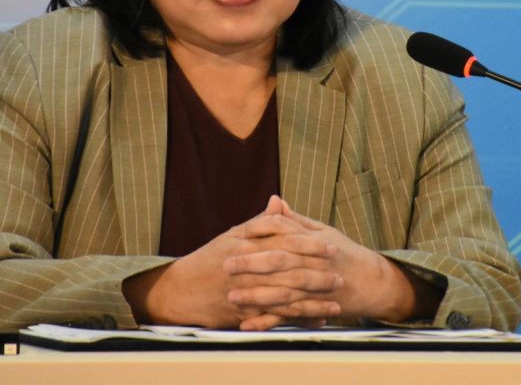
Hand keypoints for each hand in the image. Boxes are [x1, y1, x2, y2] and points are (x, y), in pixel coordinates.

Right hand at [124, 196, 342, 328]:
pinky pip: (275, 318)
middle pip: (286, 269)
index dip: (308, 243)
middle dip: (315, 273)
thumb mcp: (232, 235)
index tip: (330, 245)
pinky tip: (315, 318)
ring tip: (334, 299)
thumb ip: (260, 222)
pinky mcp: (244, 313)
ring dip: (311, 299)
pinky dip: (297, 319)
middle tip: (339, 274)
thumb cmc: (209, 260)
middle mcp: (246, 267)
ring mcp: (245, 292)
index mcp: (245, 244)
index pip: (282, 241)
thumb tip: (278, 201)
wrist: (181, 291)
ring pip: (284, 296)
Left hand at [224, 198, 440, 326]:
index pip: (284, 231)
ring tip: (232, 297)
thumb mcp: (323, 231)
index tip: (239, 234)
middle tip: (226, 265)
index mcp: (314, 240)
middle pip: (281, 260)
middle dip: (252, 263)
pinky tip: (249, 325)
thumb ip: (295, 220)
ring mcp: (316, 287)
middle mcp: (315, 262)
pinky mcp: (316, 307)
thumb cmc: (345, 253)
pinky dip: (269, 322)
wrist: (374, 283)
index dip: (260, 232)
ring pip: (283, 291)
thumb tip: (274, 201)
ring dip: (257, 295)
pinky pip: (290, 316)